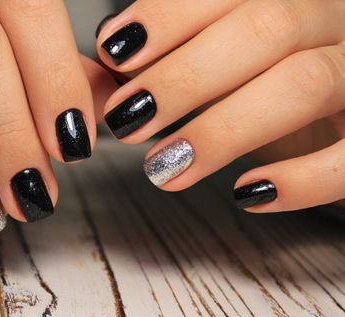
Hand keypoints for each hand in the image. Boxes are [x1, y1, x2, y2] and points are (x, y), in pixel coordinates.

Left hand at [96, 0, 344, 211]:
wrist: (342, 126)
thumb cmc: (272, 88)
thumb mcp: (223, 68)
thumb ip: (165, 65)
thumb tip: (100, 75)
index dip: (168, 17)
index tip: (115, 53)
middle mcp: (334, 20)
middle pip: (266, 28)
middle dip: (185, 75)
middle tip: (128, 120)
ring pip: (305, 83)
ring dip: (224, 129)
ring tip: (163, 167)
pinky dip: (302, 180)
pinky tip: (248, 195)